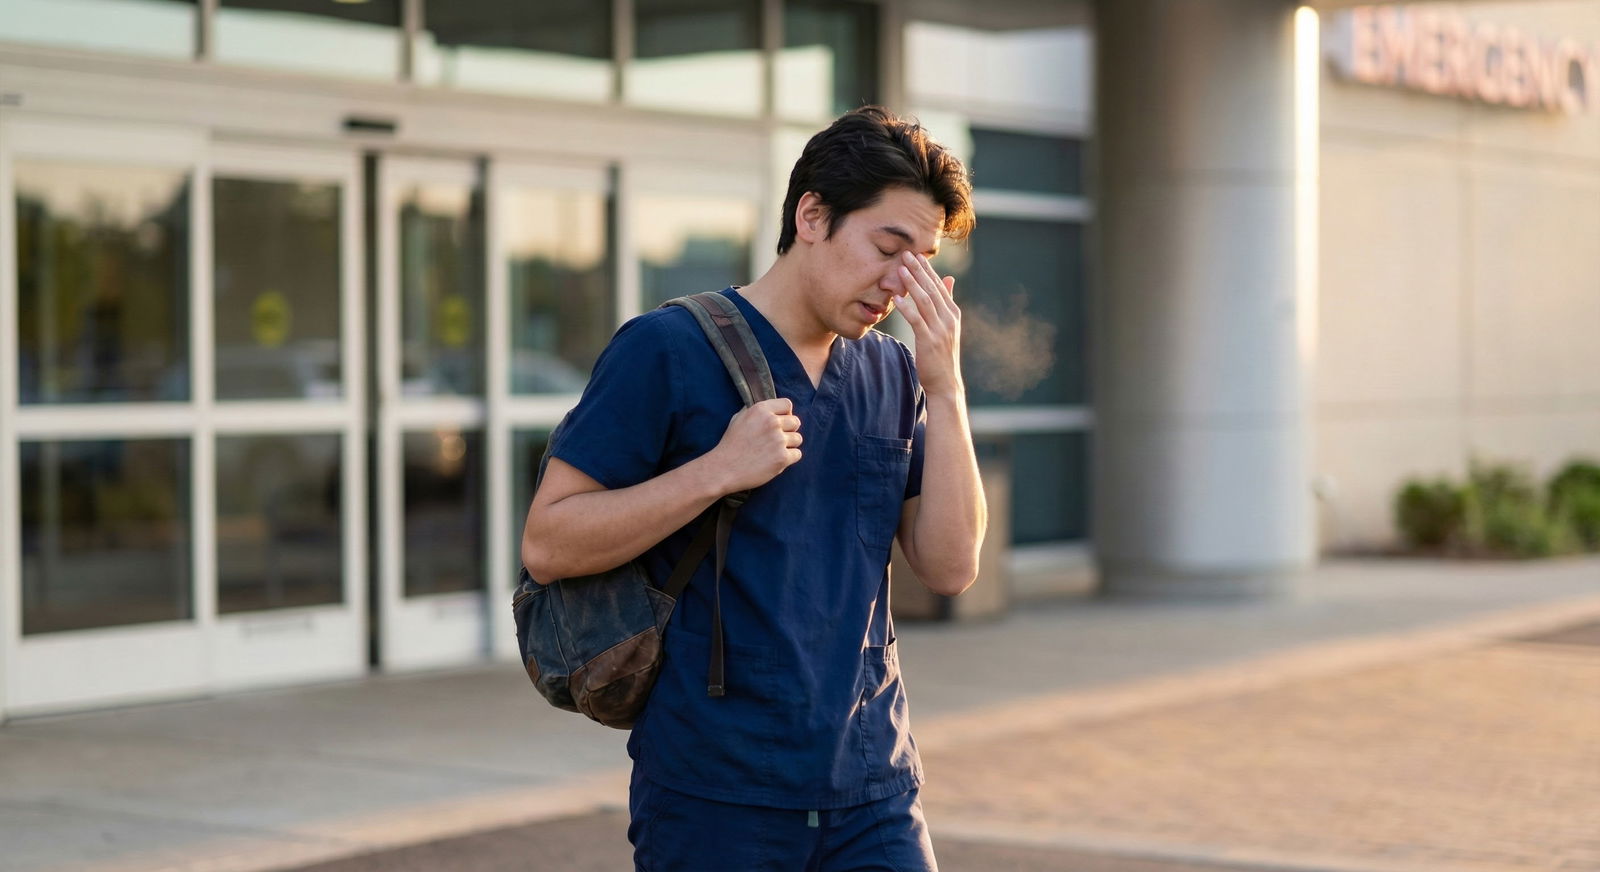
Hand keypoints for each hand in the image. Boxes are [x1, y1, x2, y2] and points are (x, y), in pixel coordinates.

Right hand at [706, 397, 802, 492]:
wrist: (723, 469)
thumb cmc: (730, 445)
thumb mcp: (738, 419)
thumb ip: (756, 412)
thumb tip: (770, 408)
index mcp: (761, 410)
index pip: (787, 404)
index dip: (786, 413)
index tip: (780, 422)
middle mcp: (772, 422)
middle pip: (796, 422)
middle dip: (788, 430)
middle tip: (776, 440)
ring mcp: (778, 440)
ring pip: (798, 438)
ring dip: (789, 445)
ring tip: (773, 451)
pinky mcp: (782, 457)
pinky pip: (797, 454)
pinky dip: (789, 458)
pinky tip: (775, 460)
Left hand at [893, 251, 962, 395]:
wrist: (945, 383)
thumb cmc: (942, 354)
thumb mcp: (947, 326)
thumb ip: (947, 302)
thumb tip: (949, 278)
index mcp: (953, 313)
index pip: (940, 286)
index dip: (928, 270)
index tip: (917, 255)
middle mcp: (949, 319)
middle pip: (932, 289)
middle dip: (919, 271)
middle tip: (906, 254)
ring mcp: (940, 330)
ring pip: (925, 301)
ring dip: (912, 284)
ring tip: (900, 269)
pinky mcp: (929, 341)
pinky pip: (917, 321)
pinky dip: (907, 308)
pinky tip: (896, 299)